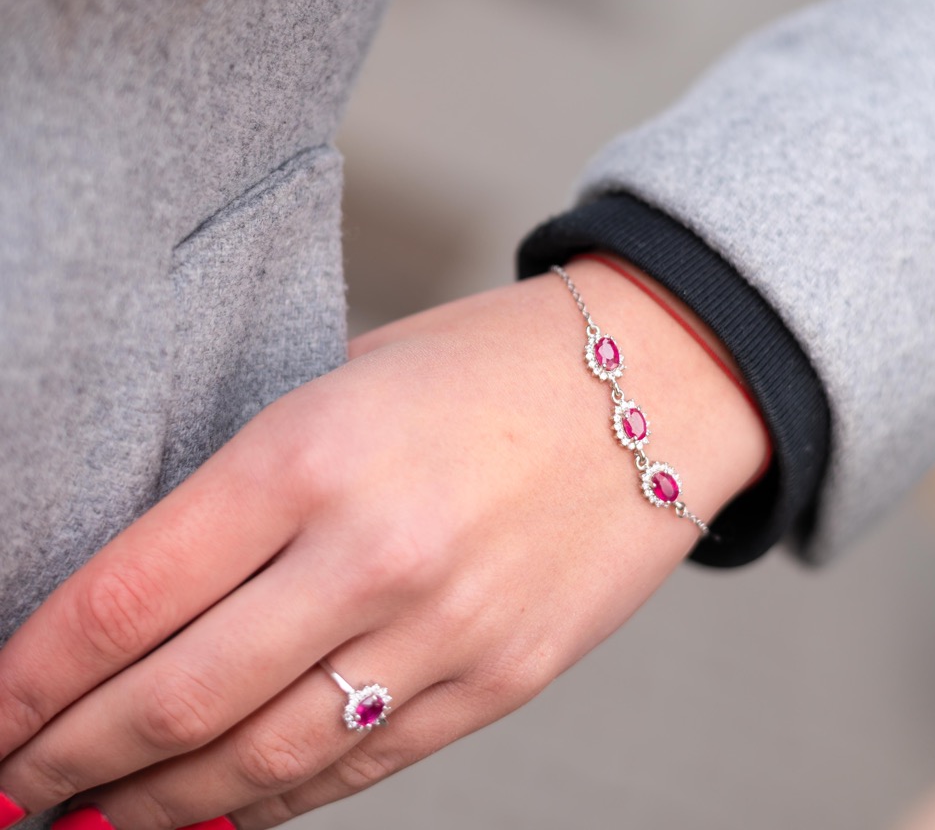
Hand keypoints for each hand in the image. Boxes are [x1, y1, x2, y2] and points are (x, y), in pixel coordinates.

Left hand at [0, 256, 767, 829]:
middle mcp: (371, 551)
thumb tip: (152, 588)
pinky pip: (357, 769)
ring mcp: (442, 630)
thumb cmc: (489, 363)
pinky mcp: (500, 682)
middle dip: (67, 760)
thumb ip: (255, 481)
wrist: (658, 382)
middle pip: (174, 698)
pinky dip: (268, 803)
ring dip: (154, 806)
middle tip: (9, 786)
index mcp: (313, 450)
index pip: (128, 596)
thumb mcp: (350, 377)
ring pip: (258, 761)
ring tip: (88, 821)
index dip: (31, 674)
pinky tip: (216, 811)